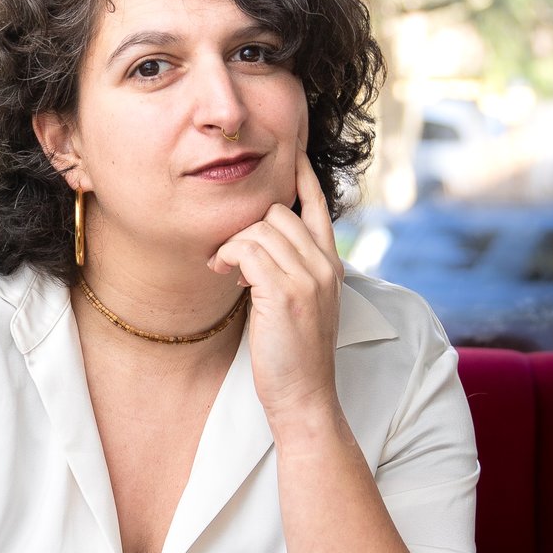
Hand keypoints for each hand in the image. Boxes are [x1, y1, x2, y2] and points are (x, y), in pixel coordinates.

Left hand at [208, 147, 344, 431]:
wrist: (304, 397)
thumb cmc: (293, 356)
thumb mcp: (301, 305)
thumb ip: (290, 272)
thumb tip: (259, 246)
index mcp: (330, 266)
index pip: (318, 207)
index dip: (302, 178)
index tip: (292, 155)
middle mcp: (323, 266)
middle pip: (278, 212)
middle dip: (247, 226)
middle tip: (229, 255)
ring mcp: (307, 278)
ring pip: (260, 228)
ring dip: (233, 244)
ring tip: (223, 268)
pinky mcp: (284, 292)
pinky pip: (248, 249)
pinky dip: (229, 256)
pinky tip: (222, 273)